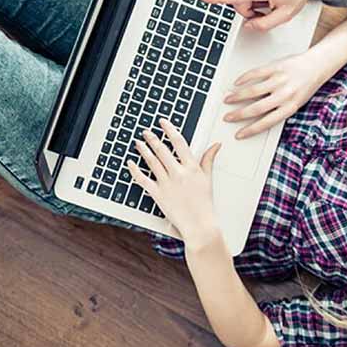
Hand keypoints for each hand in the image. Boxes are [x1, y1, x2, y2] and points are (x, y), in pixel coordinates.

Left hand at [127, 118, 222, 244]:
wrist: (199, 224)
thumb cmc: (204, 203)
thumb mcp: (208, 178)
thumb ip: (209, 159)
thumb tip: (216, 145)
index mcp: (191, 167)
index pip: (179, 142)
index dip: (170, 130)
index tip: (163, 122)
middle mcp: (178, 173)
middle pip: (163, 150)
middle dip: (153, 138)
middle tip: (146, 131)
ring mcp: (167, 183)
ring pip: (151, 162)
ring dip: (143, 150)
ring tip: (138, 142)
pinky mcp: (158, 194)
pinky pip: (143, 179)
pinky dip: (135, 170)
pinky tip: (130, 163)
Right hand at [222, 50, 330, 138]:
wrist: (318, 65)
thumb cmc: (306, 85)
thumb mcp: (296, 102)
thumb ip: (279, 109)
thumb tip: (257, 117)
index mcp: (291, 106)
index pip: (267, 122)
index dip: (251, 130)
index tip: (240, 134)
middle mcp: (285, 94)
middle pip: (256, 108)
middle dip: (239, 115)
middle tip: (228, 117)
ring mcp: (280, 79)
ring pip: (253, 91)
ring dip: (237, 96)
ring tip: (228, 100)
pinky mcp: (276, 66)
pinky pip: (256, 73)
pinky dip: (244, 78)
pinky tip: (237, 83)